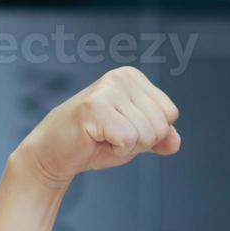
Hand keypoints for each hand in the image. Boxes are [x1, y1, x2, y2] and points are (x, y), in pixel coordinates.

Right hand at [17, 66, 180, 186]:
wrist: (55, 153)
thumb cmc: (95, 142)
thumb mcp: (137, 139)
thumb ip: (161, 138)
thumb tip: (175, 142)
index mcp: (134, 78)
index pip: (170, 113)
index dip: (150, 133)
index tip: (123, 129)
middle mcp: (121, 77)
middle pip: (160, 125)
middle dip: (139, 141)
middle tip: (110, 136)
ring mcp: (107, 89)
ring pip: (146, 134)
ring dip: (126, 146)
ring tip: (102, 137)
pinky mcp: (94, 107)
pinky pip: (128, 139)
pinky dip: (115, 150)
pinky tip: (95, 140)